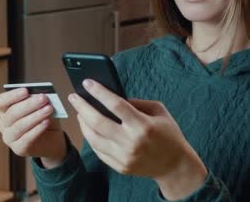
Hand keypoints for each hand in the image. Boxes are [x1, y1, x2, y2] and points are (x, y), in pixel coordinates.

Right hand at [0, 88, 66, 167]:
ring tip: (49, 109)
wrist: (51, 138)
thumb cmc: (43, 117)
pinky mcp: (19, 149)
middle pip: (12, 113)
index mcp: (5, 110)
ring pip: (19, 126)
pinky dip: (37, 129)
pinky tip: (47, 122)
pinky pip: (26, 139)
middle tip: (43, 98)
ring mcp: (9, 138)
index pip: (1, 101)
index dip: (12, 96)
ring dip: (35, 116)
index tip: (26, 91)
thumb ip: (38, 100)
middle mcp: (3, 124)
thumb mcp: (42, 106)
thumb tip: (39, 95)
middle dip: (29, 105)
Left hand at [68, 80, 207, 199]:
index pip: (115, 105)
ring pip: (94, 138)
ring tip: (79, 112)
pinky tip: (88, 128)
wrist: (175, 165)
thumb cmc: (169, 134)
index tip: (87, 82)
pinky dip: (91, 138)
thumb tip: (112, 97)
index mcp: (143, 125)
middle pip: (98, 122)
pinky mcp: (120, 167)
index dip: (99, 92)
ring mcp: (124, 156)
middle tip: (73, 96)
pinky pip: (99, 151)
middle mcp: (131, 142)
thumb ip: (136, 103)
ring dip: (83, 123)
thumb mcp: (159, 111)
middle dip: (82, 107)